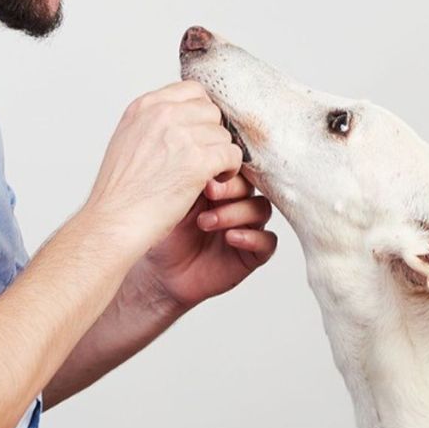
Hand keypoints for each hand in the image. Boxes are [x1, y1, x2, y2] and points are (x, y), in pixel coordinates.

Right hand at [82, 81, 243, 249]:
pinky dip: (229, 170)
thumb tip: (185, 118)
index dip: (201, 113)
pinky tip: (214, 182)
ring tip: (206, 174)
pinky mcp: (198, 160)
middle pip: (211, 112)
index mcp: (146, 106)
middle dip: (212, 135)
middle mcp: (163, 114)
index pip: (193, 90)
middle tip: (203, 158)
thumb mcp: (129, 140)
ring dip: (220, 154)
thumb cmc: (120, 192)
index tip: (198, 134)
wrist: (113, 221)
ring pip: (224, 135)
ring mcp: (182, 135)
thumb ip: (155, 123)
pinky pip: (233, 154)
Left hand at [125, 173, 276, 311]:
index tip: (205, 174)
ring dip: (236, 212)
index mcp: (222, 186)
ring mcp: (247, 227)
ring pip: (261, 209)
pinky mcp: (252, 254)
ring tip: (206, 222)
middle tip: (208, 192)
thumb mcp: (175, 202)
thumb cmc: (166, 235)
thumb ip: (192, 179)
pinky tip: (231, 238)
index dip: (227, 167)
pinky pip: (268, 241)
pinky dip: (252, 238)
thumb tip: (200, 153)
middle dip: (230, 188)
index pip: (237, 168)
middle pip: (251, 185)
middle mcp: (237, 203)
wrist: (160, 274)